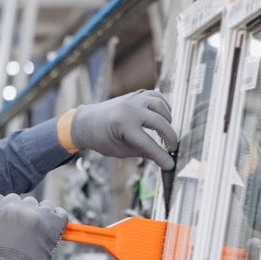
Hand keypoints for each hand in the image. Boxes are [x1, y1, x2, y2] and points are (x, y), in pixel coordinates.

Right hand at [0, 193, 69, 259]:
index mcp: (10, 206)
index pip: (12, 198)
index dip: (9, 211)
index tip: (8, 225)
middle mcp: (28, 210)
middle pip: (29, 202)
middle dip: (24, 214)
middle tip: (19, 232)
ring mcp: (43, 219)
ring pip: (45, 206)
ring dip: (41, 214)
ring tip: (34, 230)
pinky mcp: (54, 230)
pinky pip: (62, 215)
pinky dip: (57, 218)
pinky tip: (50, 226)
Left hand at [63, 90, 178, 169]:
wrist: (88, 121)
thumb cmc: (102, 139)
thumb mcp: (121, 151)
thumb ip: (143, 153)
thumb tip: (164, 160)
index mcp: (123, 125)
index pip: (148, 144)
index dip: (161, 156)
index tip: (170, 165)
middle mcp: (130, 109)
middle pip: (159, 122)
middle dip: (170, 137)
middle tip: (173, 148)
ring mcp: (135, 98)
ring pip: (161, 106)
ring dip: (167, 120)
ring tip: (165, 133)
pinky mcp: (138, 94)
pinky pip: (158, 97)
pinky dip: (164, 107)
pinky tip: (163, 118)